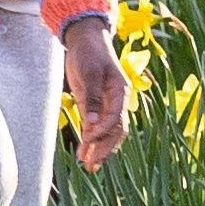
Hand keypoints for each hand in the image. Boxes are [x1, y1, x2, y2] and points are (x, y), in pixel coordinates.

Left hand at [62, 16, 129, 167]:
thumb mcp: (89, 73)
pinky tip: (83, 153)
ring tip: (88, 166)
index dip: (103, 130)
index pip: (116, 117)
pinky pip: (96, 127)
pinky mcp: (94, 105)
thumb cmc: (89, 52)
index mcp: (120, 91)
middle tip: (92, 164)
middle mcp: (116, 101)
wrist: (85, 39)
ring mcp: (106, 104)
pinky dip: (90, 140)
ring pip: (107, 132)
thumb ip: (92, 98)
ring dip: (98, 149)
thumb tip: (93, 124)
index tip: (88, 138)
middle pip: (116, 130)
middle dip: (104, 148)